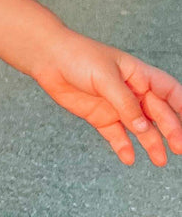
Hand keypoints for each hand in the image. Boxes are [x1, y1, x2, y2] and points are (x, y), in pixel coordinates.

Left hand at [31, 30, 181, 166]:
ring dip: (151, 143)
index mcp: (139, 75)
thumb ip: (125, 104)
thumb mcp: (106, 77)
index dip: (181, 106)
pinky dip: (123, 146)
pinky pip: (115, 135)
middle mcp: (131, 92)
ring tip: (160, 160)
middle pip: (158, 113)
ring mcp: (116, 105)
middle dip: (170, 130)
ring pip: (139, 128)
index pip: (169, 91)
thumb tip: (143, 127)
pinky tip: (129, 159)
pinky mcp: (100, 116)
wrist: (47, 58)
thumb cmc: (79, 56)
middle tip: (178, 147)